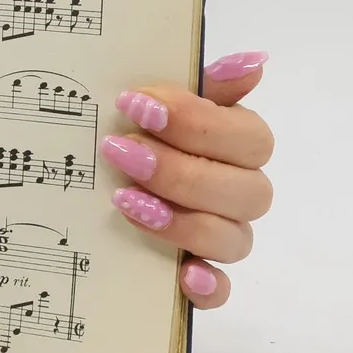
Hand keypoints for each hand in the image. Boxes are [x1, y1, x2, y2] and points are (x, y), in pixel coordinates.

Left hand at [100, 50, 273, 308]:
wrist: (98, 170)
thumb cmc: (139, 126)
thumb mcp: (162, 98)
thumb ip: (206, 83)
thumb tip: (254, 60)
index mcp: (239, 144)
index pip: (250, 138)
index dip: (197, 122)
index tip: (136, 104)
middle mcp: (241, 192)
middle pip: (244, 191)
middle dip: (179, 170)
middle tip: (121, 152)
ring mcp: (224, 237)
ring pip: (233, 240)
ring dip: (182, 221)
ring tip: (125, 200)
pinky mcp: (202, 278)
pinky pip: (222, 292)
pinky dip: (208, 287)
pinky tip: (183, 274)